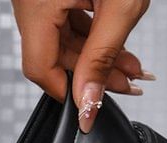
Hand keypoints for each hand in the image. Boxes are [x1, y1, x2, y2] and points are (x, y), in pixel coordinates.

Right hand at [11, 0, 151, 131]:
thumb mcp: (120, 6)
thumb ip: (102, 57)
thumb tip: (88, 103)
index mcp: (36, 3)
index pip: (40, 69)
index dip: (69, 93)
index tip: (92, 109)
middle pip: (53, 56)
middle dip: (93, 75)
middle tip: (127, 84)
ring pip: (62, 41)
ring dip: (97, 59)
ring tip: (130, 68)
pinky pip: (66, 21)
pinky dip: (92, 37)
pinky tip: (117, 48)